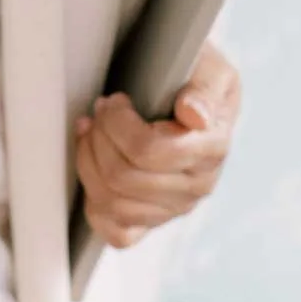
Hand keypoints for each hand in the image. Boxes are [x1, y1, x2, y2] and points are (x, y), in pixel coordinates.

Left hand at [74, 43, 240, 248]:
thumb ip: (203, 89)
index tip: (116, 99)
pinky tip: (95, 169)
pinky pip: (118, 234)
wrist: (190, 91)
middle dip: (99, 136)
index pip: (146, 151)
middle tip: (99, 111)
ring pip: (111, 202)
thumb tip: (194, 115)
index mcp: (211, 149)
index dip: (116, 122)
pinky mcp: (153, 220)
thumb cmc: (193, 75)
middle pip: (121, 177)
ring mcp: (175, 207)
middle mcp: (197, 185)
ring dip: (89, 160)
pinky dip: (95, 204)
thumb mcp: (208, 67)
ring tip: (92, 131)